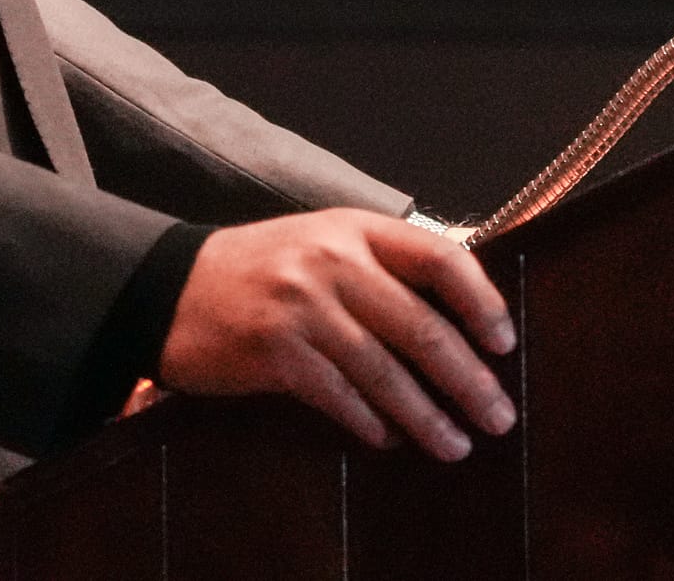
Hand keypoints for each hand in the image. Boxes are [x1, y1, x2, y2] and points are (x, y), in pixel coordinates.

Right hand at [156, 209, 516, 462]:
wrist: (168, 286)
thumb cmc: (260, 268)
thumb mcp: (322, 241)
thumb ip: (381, 267)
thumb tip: (456, 319)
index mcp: (354, 228)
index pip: (440, 257)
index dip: (482, 301)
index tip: (505, 343)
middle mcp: (333, 261)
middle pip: (421, 326)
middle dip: (468, 378)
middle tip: (499, 416)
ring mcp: (302, 307)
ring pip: (385, 371)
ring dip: (427, 416)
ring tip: (456, 445)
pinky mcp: (275, 352)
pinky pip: (339, 396)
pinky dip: (370, 423)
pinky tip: (389, 441)